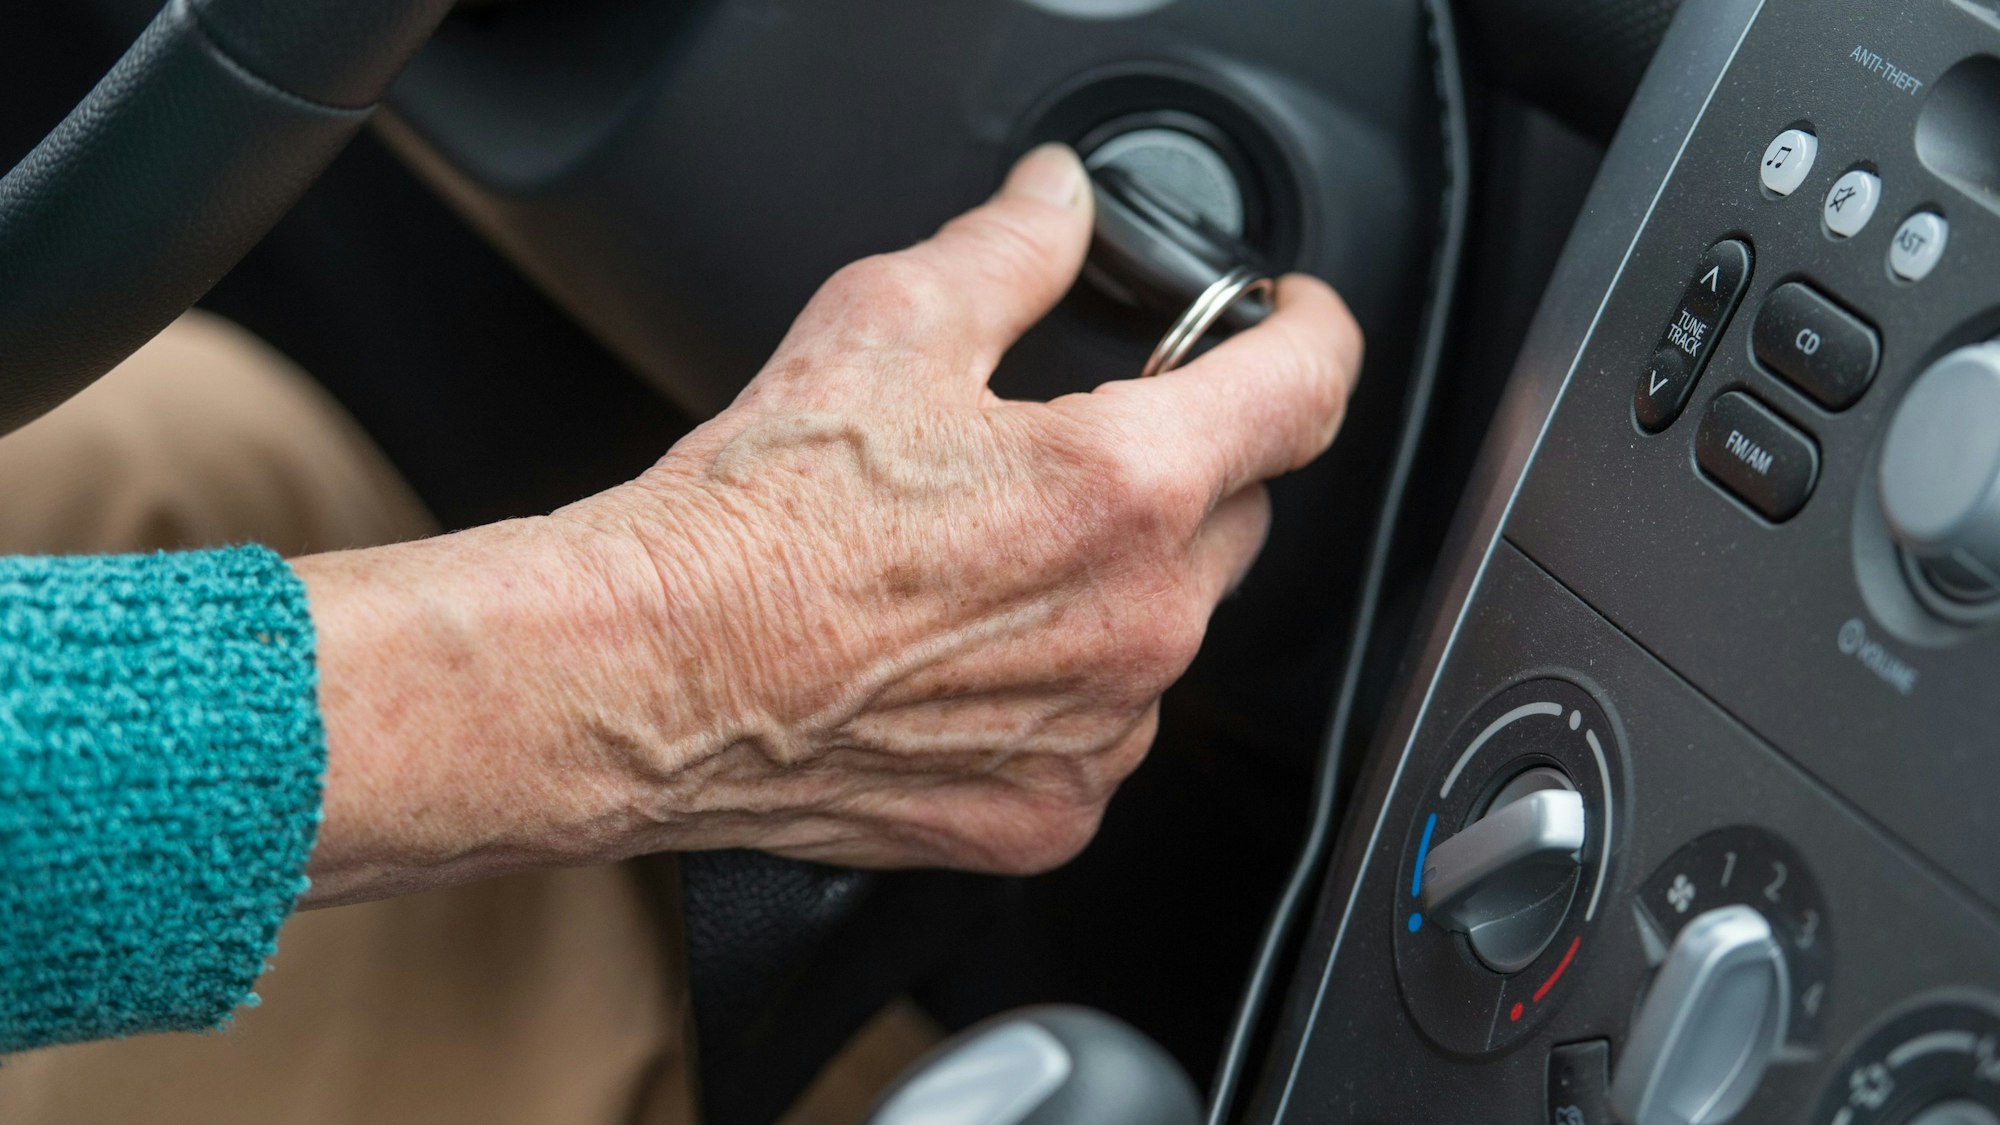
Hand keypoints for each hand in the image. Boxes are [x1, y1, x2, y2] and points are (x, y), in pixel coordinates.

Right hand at [296, 145, 1360, 902]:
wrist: (651, 678)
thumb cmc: (752, 523)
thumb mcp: (887, 326)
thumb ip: (1012, 249)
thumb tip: (1061, 202)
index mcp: (1123, 485)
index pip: (1304, 391)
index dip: (1308, 333)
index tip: (1289, 324)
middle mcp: (1139, 621)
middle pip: (1237, 514)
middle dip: (1182, 467)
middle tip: (1062, 452)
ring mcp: (1101, 733)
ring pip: (1173, 628)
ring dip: (1122, 586)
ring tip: (986, 566)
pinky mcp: (1051, 811)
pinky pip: (1109, 730)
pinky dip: (1069, 689)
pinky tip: (967, 658)